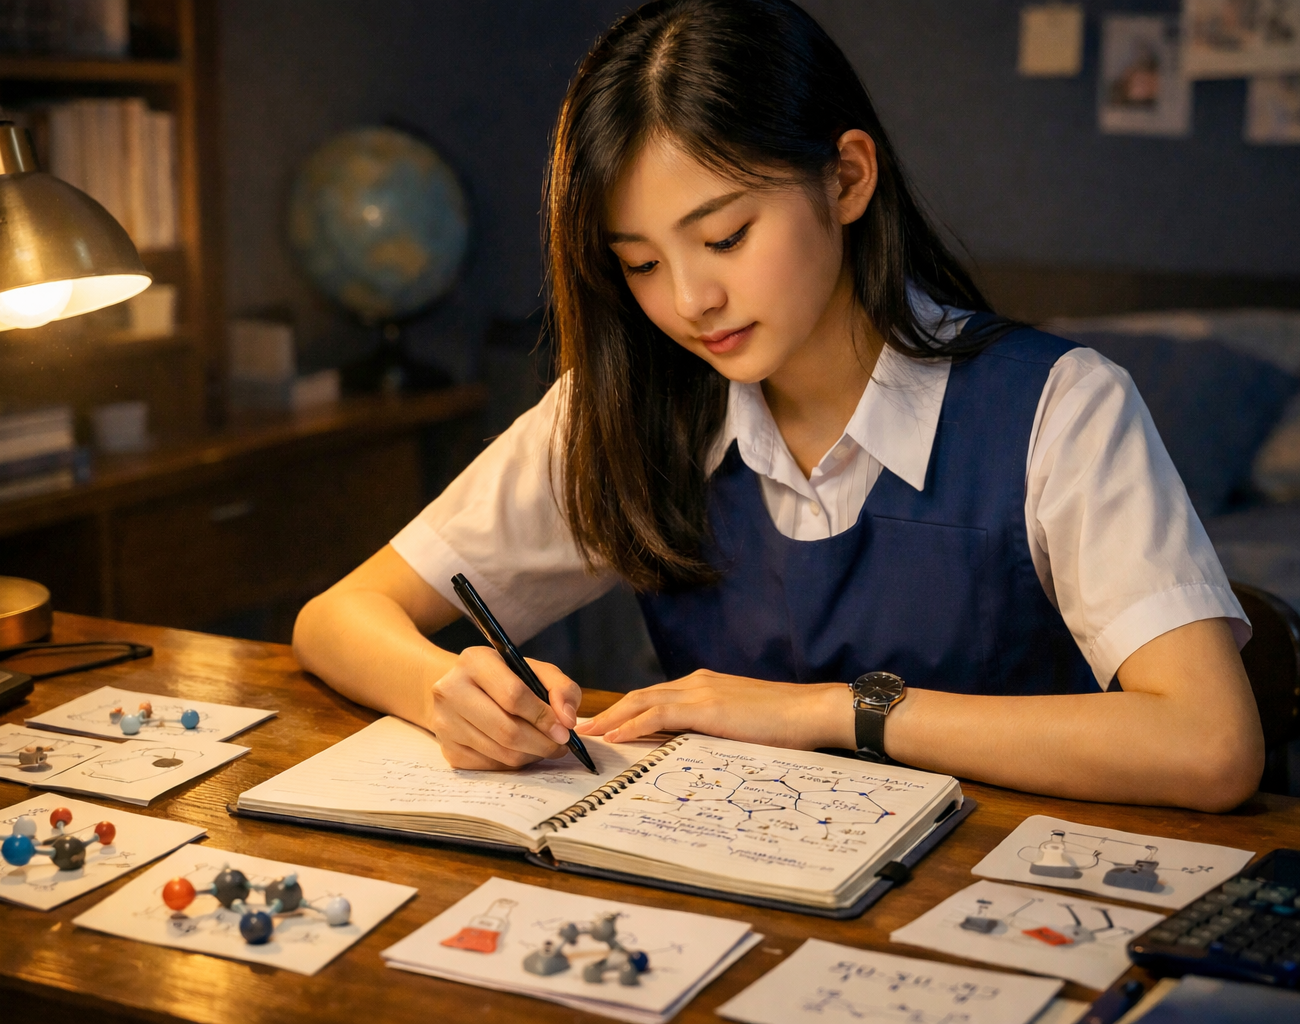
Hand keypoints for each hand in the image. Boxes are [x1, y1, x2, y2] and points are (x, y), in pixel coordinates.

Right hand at [426, 646, 581, 769]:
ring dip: (531, 755)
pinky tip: (522, 750)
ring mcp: (445, 722)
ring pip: (500, 752)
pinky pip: (490, 766)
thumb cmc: (503, 678)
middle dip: (542, 743)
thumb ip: (560, 687)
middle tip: (561, 746)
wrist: (459, 688)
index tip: (564, 729)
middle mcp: (451, 690)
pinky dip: (513, 762)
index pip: (514, 695)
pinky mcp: (447, 749)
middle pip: (506, 730)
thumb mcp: (533, 670)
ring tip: (545, 747)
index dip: (543, 716)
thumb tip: (567, 719)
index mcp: (475, 661)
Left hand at [575, 670, 853, 749]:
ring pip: (642, 701)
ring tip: (587, 734)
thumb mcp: (738, 725)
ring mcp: (700, 691)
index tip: (604, 725)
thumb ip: (711, 730)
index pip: (654, 697)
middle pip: (640, 695)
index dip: (626, 710)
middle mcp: (696, 682)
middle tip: (582, 729)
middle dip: (609, 712)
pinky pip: (658, 713)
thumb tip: (686, 748)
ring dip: (612, 718)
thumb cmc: (785, 724)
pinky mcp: (706, 706)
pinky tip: (615, 736)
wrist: (812, 711)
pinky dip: (633, 724)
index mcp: (704, 686)